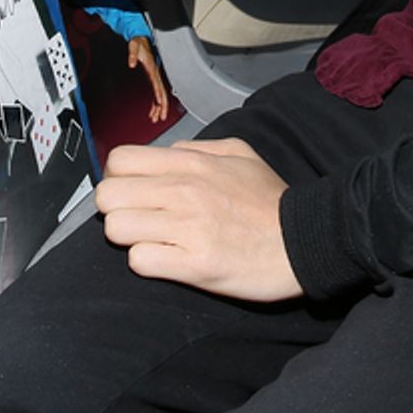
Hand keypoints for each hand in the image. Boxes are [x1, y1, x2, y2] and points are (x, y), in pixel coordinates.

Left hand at [95, 138, 301, 301]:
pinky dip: (148, 263)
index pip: (119, 161)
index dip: (120, 178)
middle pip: (108, 197)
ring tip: (153, 240)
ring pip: (117, 229)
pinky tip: (167, 260)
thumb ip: (197, 148)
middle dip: (117, 209)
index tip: (134, 191)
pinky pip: (140, 262)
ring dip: (130, 238)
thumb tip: (167, 153)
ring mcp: (187, 228)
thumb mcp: (239, 153)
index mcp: (191, 163)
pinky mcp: (194, 265)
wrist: (305, 240)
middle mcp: (183, 191)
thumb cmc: (270, 200)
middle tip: (140, 219)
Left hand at [128, 35, 168, 122]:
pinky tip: (153, 111)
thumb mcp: (134, 46)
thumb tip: (131, 63)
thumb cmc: (139, 43)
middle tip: (161, 118)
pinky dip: (155, 103)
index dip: (160, 94)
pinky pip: (155, 94)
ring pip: (160, 96)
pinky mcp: (151, 79)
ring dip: (159, 108)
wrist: (142, 39)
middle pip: (162, 93)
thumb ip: (132, 54)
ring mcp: (154, 77)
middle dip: (163, 107)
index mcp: (152, 69)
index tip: (160, 104)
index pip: (158, 84)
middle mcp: (155, 75)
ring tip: (156, 118)